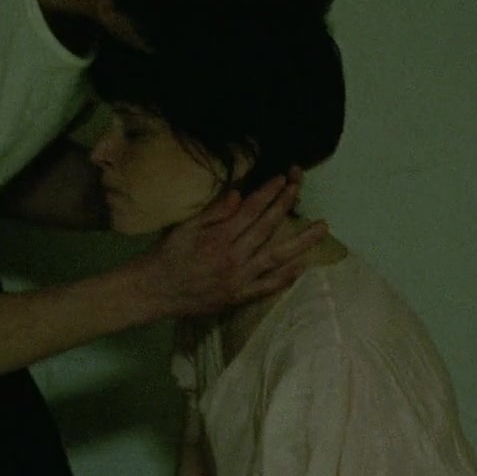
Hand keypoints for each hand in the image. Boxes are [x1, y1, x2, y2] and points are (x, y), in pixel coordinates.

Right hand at [138, 169, 327, 317]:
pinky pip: (266, 287)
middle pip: (266, 228)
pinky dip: (285, 278)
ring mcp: (239, 279)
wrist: (155, 291)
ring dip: (301, 242)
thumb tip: (238, 195)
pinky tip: (302, 266)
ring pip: (276, 257)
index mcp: (219, 238)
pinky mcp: (238, 296)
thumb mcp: (185, 228)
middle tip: (300, 189)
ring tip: (321, 228)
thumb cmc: (167, 256)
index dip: (268, 193)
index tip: (282, 179)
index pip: (250, 211)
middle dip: (286, 206)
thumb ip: (214, 213)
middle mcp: (233, 258)